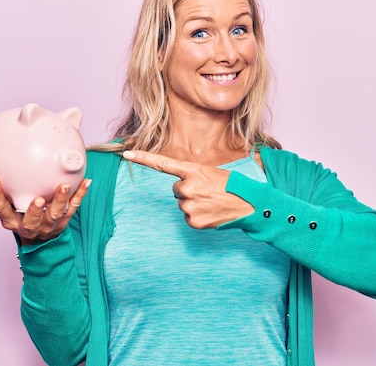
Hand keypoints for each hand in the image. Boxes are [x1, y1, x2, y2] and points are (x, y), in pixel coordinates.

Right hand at [0, 175, 90, 244]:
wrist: (39, 241)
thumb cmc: (21, 217)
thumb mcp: (9, 208)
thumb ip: (5, 192)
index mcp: (11, 221)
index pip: (0, 209)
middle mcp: (29, 226)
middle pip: (31, 221)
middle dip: (35, 211)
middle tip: (38, 199)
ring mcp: (48, 226)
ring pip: (55, 215)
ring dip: (60, 201)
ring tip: (64, 186)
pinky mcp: (64, 222)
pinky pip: (73, 208)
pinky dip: (80, 195)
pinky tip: (86, 182)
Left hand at [122, 150, 253, 228]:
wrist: (249, 205)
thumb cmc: (232, 186)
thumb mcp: (213, 172)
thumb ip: (193, 176)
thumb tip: (181, 186)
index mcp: (193, 170)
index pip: (163, 163)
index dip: (143, 158)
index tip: (126, 154)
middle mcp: (188, 186)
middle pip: (176, 188)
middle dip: (188, 189)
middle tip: (208, 191)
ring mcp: (189, 204)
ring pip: (182, 203)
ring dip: (194, 202)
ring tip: (212, 202)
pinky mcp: (192, 220)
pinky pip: (187, 216)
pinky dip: (197, 216)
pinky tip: (211, 212)